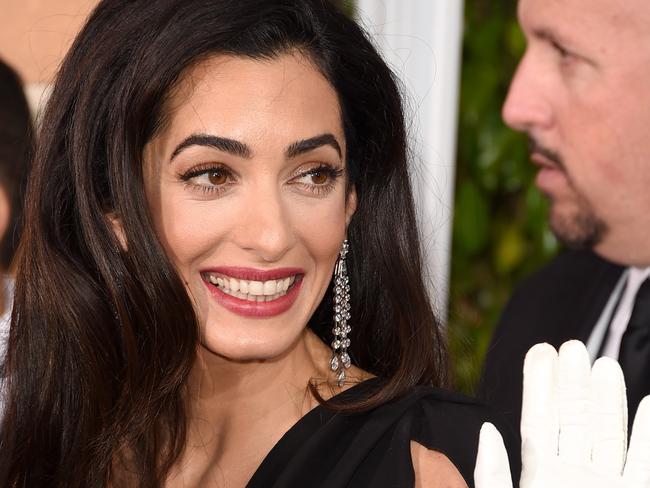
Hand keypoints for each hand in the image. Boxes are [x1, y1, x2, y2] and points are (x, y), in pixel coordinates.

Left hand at [475, 340, 649, 487]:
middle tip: (573, 345)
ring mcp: (604, 485)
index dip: (539, 384)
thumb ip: (493, 474)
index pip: (538, 420)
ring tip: (605, 363)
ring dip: (608, 399)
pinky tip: (648, 403)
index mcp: (539, 475)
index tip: (541, 350)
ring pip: (608, 434)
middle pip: (574, 419)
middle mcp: (572, 475)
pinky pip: (644, 464)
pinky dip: (648, 435)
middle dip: (573, 382)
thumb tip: (486, 430)